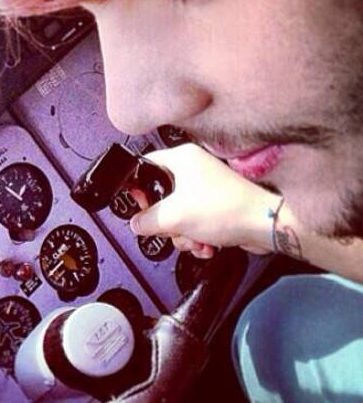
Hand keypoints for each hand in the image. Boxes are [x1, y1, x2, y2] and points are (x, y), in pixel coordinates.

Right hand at [129, 143, 279, 255]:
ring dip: (182, 234)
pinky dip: (197, 237)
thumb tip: (136, 224)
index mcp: (182, 159)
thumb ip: (146, 221)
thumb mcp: (174, 218)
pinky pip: (194, 222)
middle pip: (161, 197)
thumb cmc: (229, 210)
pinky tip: (206, 244)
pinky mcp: (217, 205)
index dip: (139, 188)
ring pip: (177, 214)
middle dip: (167, 223)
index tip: (140, 205)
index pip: (146, 165)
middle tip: (174, 227)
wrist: (264, 225)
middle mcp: (194, 169)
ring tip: (195, 240)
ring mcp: (207, 187)